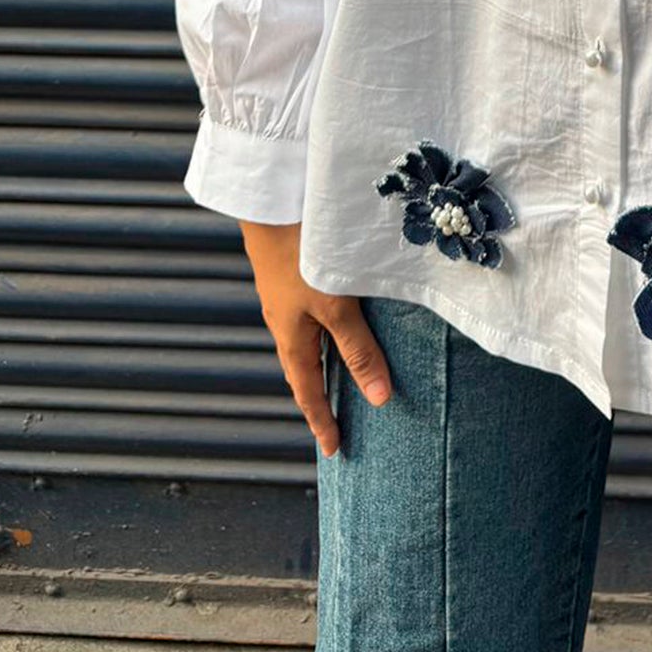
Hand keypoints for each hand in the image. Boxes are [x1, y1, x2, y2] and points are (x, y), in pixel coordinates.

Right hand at [239, 219, 393, 457]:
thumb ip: (358, 348)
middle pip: (304, 368)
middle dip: (320, 396)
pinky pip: (310, 315)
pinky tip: (340, 320)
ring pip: (307, 340)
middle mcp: (286, 320)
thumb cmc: (301, 256)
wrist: (271, 201)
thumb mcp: (335, 306)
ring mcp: (287, 295)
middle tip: (337, 421)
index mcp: (292, 337)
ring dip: (324, 361)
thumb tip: (380, 399)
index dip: (322, 421)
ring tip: (344, 376)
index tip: (334, 450)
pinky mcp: (294, 271)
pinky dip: (325, 331)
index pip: (308, 391)